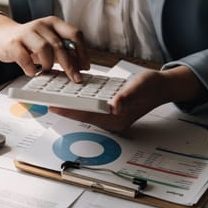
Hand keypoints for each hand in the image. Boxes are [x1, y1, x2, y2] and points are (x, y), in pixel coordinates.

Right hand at [0, 13, 89, 81]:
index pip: (75, 34)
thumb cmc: (30, 42)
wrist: (2, 36)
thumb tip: (80, 67)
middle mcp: (41, 25)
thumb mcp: (49, 43)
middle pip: (60, 45)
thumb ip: (63, 51)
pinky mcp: (13, 43)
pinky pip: (25, 58)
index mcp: (54, 23)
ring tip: (46, 70)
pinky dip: (30, 68)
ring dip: (48, 64)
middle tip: (75, 78)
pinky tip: (32, 72)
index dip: (82, 52)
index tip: (85, 67)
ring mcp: (26, 33)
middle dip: (70, 65)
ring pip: (44, 49)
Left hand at [51, 66, 207, 134]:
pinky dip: (80, 101)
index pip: (87, 115)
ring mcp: (112, 117)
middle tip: (45, 99)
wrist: (162, 87)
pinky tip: (71, 93)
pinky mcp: (111, 111)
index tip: (51, 104)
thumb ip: (126, 97)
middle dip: (65, 108)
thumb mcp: (139, 86)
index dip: (68, 110)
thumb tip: (115, 105)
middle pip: (83, 115)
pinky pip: (91, 107)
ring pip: (86, 112)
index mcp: (117, 118)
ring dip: (71, 105)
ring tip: (53, 96)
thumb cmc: (151, 85)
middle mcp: (113, 121)